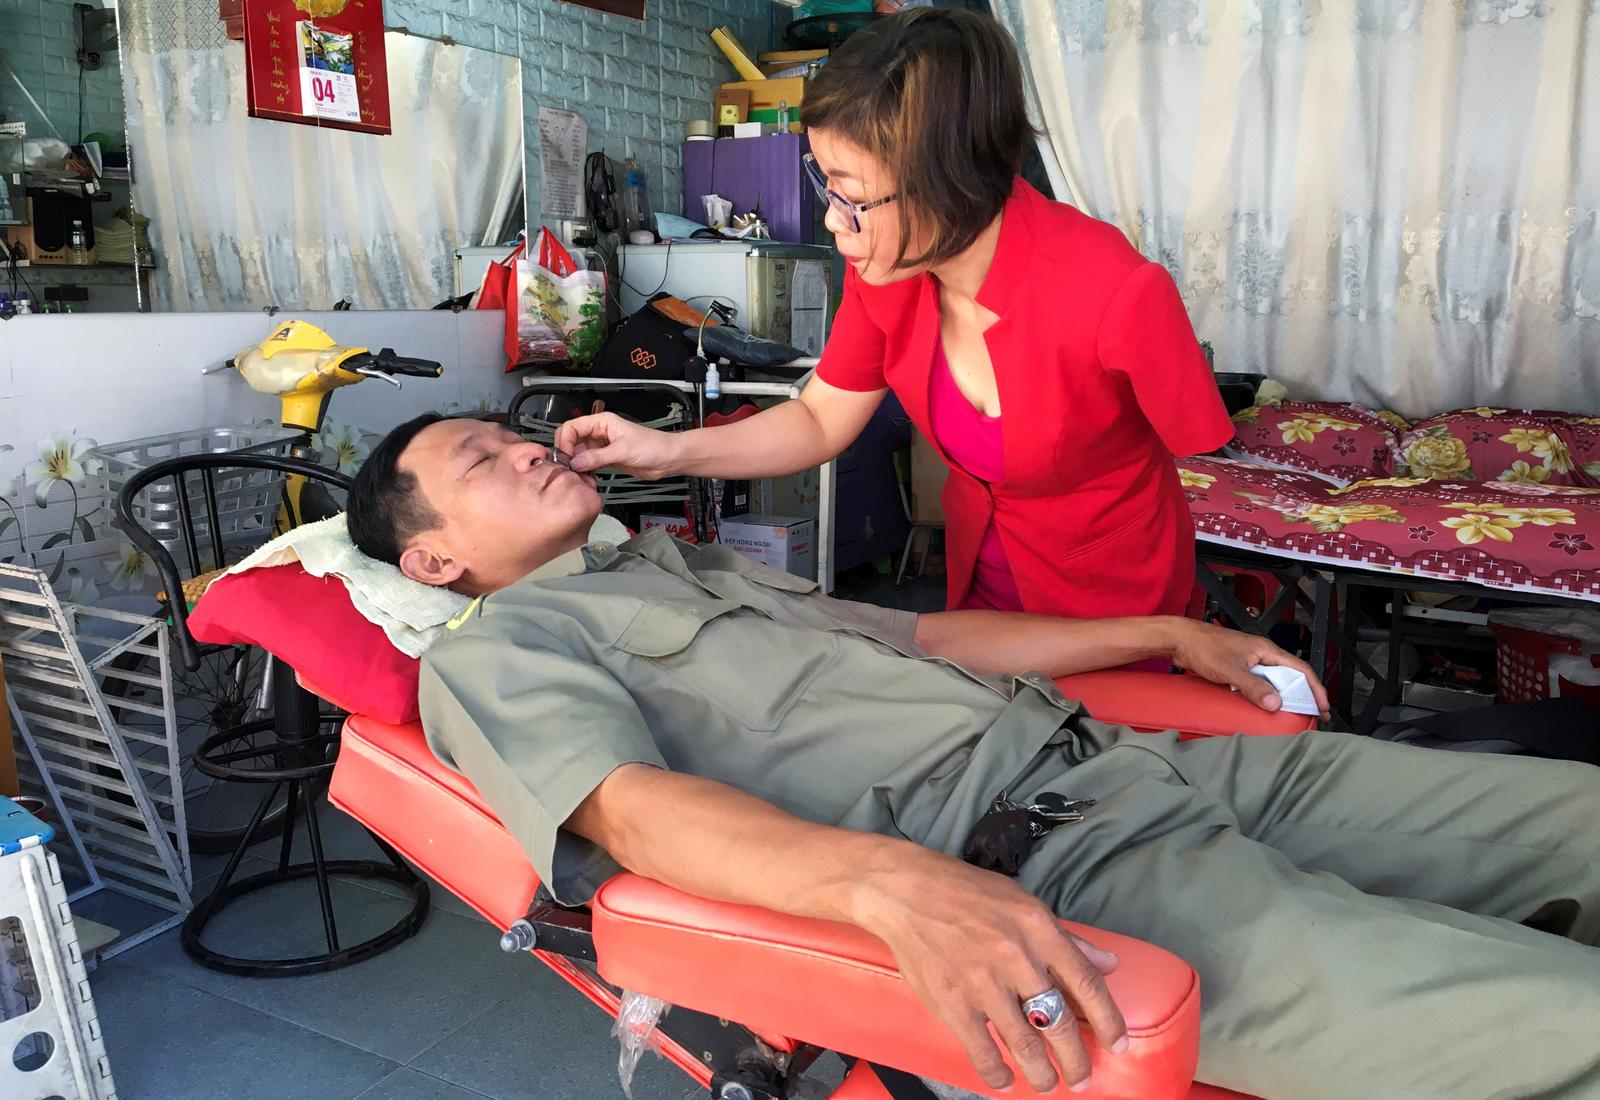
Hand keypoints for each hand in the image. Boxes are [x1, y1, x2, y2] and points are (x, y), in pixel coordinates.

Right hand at [553, 413, 682, 479]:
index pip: (572, 427)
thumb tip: (575, 463)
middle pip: (572, 439)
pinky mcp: (606, 458)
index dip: (565, 441)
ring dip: (576, 464)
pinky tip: (586, 478)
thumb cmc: (653, 446)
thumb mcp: (623, 451)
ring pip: (579, 453)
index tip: (566, 457)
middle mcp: (599, 432)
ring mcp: (602, 446)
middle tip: (568, 468)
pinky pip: (588, 463)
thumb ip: (597, 457)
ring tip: (577, 476)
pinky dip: (584, 470)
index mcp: (602, 422)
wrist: (668, 458)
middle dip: (567, 453)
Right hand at [853, 850, 1127, 1093]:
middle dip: (1076, 1058)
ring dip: (1042, 1073)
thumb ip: (1066, 938)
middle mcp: (1015, 956)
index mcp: (1037, 928)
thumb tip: (1108, 964)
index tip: (1117, 1043)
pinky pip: (982, 1049)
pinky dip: (996, 1072)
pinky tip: (1005, 1080)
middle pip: (1058, 1020)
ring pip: (1025, 1042)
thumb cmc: (967, 892)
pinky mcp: (952, 1001)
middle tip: (1082, 1078)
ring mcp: (982, 982)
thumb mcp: (1023, 903)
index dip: (1107, 1018)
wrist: (905, 891)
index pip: (1085, 981)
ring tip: (1049, 1085)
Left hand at [1169, 620, 1330, 717]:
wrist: (1179, 639)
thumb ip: (1253, 687)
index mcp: (1266, 650)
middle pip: (1291, 676)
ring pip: (1274, 680)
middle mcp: (1261, 654)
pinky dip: (1265, 695)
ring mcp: (1249, 661)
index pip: (1301, 669)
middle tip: (1312, 715)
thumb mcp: (1230, 670)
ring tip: (1292, 714)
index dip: (1315, 688)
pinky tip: (1264, 707)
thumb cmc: (1203, 647)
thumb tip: (1276, 703)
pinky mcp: (1237, 668)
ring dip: (1284, 696)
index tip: (1323, 706)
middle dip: (1304, 695)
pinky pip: (1258, 683)